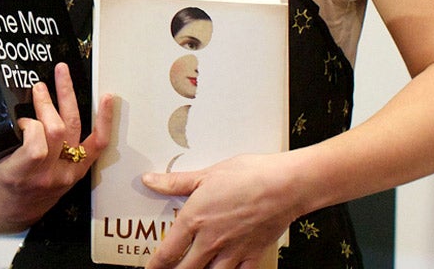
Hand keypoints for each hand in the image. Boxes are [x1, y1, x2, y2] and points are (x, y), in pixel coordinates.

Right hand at [0, 62, 113, 227]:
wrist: (14, 207)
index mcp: (20, 175)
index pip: (36, 146)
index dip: (31, 127)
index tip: (20, 119)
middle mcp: (47, 176)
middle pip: (57, 132)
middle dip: (47, 105)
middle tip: (38, 88)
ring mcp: (67, 172)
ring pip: (74, 128)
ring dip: (68, 96)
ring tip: (62, 73)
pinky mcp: (79, 168)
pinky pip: (97, 143)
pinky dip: (104, 120)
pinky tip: (107, 98)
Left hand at [142, 154, 294, 268]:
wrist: (284, 185)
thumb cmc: (248, 175)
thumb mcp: (207, 174)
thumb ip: (176, 182)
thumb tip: (150, 181)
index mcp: (194, 220)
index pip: (167, 252)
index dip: (154, 266)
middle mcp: (210, 241)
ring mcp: (232, 252)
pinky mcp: (252, 256)